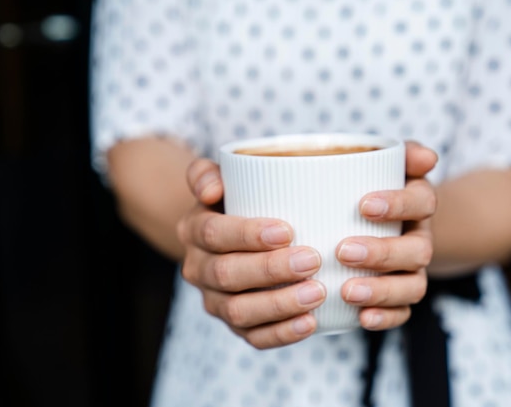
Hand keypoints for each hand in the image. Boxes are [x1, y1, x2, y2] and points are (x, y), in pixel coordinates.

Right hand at [177, 158, 325, 348]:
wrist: (225, 238)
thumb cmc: (234, 201)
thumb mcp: (218, 178)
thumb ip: (207, 174)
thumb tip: (210, 190)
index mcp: (193, 230)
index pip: (214, 234)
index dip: (247, 234)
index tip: (287, 230)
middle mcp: (198, 269)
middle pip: (227, 275)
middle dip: (270, 270)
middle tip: (311, 260)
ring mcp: (214, 301)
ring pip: (238, 311)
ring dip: (279, 305)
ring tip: (317, 293)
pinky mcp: (235, 324)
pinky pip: (253, 337)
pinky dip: (280, 334)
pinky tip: (309, 323)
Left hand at [336, 141, 437, 329]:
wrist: (388, 223)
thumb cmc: (374, 187)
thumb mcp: (386, 165)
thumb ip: (401, 153)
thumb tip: (428, 157)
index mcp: (418, 204)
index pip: (421, 202)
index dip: (398, 204)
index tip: (364, 205)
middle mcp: (420, 239)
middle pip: (417, 250)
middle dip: (383, 253)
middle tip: (343, 250)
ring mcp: (413, 272)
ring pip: (412, 286)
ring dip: (382, 290)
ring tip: (347, 291)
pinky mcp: (401, 298)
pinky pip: (402, 312)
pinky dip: (386, 318)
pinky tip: (361, 318)